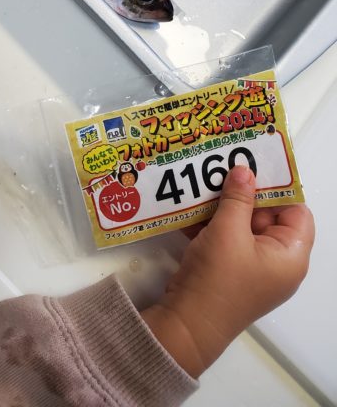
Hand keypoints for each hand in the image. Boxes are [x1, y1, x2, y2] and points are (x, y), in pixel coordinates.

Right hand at [142, 165, 313, 377]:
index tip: (256, 163)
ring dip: (222, 205)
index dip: (278, 187)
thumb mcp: (228, 231)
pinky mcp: (228, 269)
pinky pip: (225, 237)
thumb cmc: (218, 276)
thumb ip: (238, 196)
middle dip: (244, 191)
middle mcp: (276, 261)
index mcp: (290, 255)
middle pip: (267, 216)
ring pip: (242, 225)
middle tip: (224, 164)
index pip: (297, 211)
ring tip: (204, 179)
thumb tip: (245, 169)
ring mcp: (251, 266)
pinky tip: (190, 204)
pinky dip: (210, 222)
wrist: (188, 322)